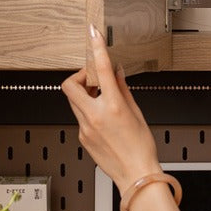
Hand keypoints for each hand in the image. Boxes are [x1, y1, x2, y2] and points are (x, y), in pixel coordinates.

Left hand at [61, 27, 160, 191]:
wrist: (136, 175)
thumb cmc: (141, 148)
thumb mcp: (137, 113)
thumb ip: (123, 90)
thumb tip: (115, 74)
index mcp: (112, 107)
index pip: (100, 69)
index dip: (96, 48)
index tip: (93, 34)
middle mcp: (94, 116)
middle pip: (70, 85)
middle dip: (79, 77)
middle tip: (92, 79)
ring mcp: (85, 128)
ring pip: (74, 101)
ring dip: (85, 94)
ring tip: (102, 99)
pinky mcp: (82, 137)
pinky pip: (80, 116)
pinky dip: (89, 111)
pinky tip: (104, 119)